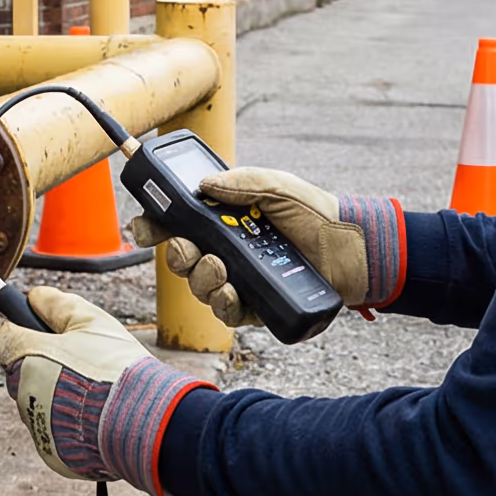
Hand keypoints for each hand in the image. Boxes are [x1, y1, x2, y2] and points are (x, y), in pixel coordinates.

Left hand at [0, 286, 211, 495]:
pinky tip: (97, 417)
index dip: (26, 329)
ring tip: (95, 392)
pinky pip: (54, 434)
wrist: (145, 420)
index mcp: (25, 358)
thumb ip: (56, 304)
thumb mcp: (90, 320)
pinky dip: (70, 425)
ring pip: (38, 404)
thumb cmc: (118, 368)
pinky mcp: (52, 454)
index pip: (5, 338)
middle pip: (22, 373)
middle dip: (44, 365)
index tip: (46, 330)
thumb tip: (35, 296)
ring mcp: (36, 427)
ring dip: (58, 397)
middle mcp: (23, 395)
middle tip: (81, 363)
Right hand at [129, 167, 402, 323]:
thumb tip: (203, 185)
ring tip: (220, 268)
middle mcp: (226, 251)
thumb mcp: (276, 186)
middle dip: (177, 256)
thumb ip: (241, 183)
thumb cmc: (314, 212)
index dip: (155, 226)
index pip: (178, 224)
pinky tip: (229, 293)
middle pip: (182, 259)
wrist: (351, 246)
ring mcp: (239, 280)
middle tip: (190, 248)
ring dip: (201, 279)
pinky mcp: (256, 306)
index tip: (144, 226)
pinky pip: (227, 312)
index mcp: (223, 220)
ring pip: (200, 287)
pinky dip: (222, 304)